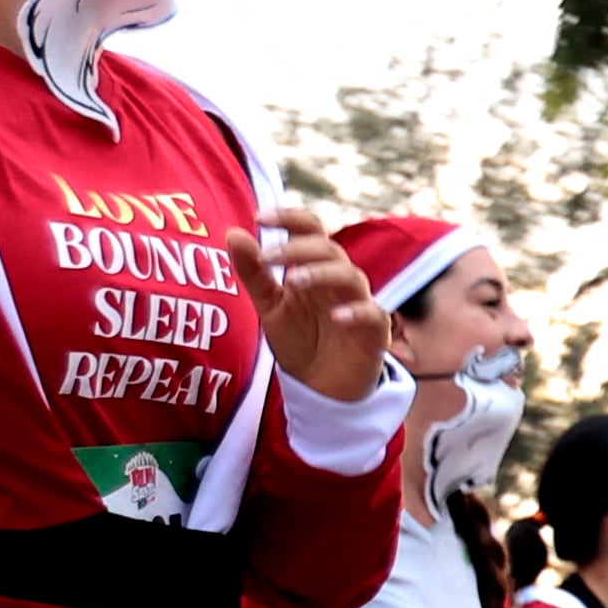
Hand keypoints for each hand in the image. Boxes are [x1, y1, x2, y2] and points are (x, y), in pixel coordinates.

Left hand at [226, 205, 391, 404]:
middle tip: (267, 259)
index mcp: (315, 267)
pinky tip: (335, 317)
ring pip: (350, 276)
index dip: (288, 217)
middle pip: (328, 248)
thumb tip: (233, 233)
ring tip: (293, 282)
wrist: (320, 390)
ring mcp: (359, 303)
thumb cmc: (299, 342)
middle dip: (297, 249)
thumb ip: (253, 272)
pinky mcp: (374, 332)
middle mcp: (339, 280)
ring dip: (322, 273)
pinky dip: (356, 312)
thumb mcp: (269, 307)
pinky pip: (372, 314)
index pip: (309, 229)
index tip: (259, 218)